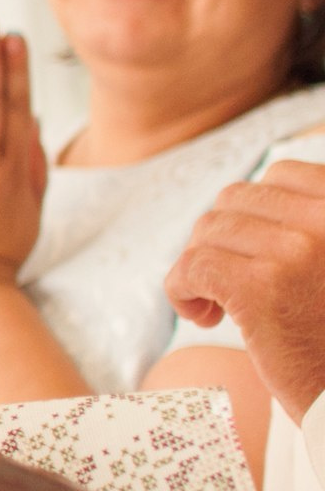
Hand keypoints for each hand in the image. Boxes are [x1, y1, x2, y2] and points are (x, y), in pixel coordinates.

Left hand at [167, 160, 324, 416]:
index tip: (257, 250)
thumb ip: (309, 226)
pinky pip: (192, 266)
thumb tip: (248, 196)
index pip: (282, 174)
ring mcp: (296, 249)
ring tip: (225, 305)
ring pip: (208, 232)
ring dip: (203, 267)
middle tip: (235, 282)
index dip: (256, 211)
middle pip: (236, 200)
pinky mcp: (260, 286)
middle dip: (223, 240)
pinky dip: (183, 290)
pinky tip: (206, 317)